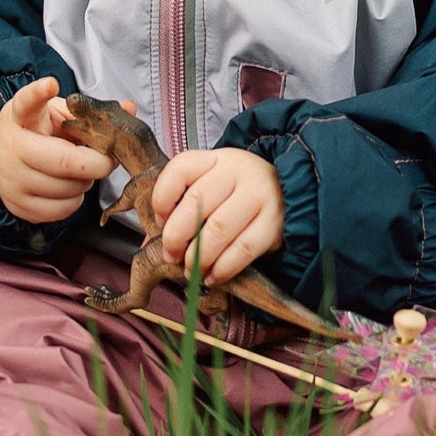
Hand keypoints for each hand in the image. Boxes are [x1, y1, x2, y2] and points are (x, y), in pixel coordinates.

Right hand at [0, 77, 129, 223]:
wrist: (2, 162)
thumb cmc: (38, 134)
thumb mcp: (57, 115)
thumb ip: (89, 112)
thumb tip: (129, 108)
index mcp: (21, 117)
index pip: (27, 102)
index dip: (38, 93)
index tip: (51, 84)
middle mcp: (12, 149)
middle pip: (66, 161)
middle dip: (97, 162)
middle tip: (105, 157)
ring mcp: (13, 181)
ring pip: (70, 188)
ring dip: (86, 181)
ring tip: (77, 170)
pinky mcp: (20, 207)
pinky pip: (64, 209)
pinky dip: (75, 199)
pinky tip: (67, 186)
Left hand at [151, 148, 283, 286]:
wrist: (287, 191)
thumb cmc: (237, 192)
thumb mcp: (211, 186)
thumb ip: (180, 209)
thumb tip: (148, 247)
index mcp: (214, 159)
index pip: (180, 170)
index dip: (162, 198)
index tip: (158, 222)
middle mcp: (237, 171)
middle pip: (196, 204)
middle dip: (176, 236)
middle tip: (171, 255)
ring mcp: (258, 195)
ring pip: (218, 229)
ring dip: (198, 256)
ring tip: (190, 270)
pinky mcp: (274, 223)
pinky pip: (242, 250)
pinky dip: (223, 268)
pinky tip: (212, 276)